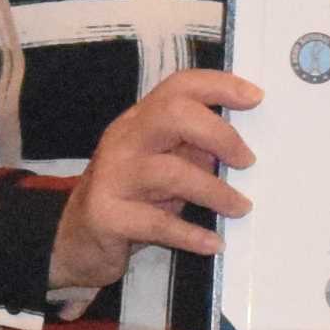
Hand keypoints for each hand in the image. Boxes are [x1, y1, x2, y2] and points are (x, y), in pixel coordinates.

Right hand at [53, 68, 260, 289]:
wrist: (74, 241)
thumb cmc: (129, 199)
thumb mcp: (161, 169)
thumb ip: (191, 152)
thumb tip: (237, 146)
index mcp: (140, 122)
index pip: (178, 87)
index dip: (219, 85)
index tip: (256, 97)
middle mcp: (124, 140)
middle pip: (173, 114)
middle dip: (219, 134)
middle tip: (246, 162)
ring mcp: (112, 176)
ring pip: (170, 172)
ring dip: (214, 191)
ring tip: (240, 208)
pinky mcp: (107, 215)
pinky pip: (157, 223)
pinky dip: (191, 234)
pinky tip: (214, 244)